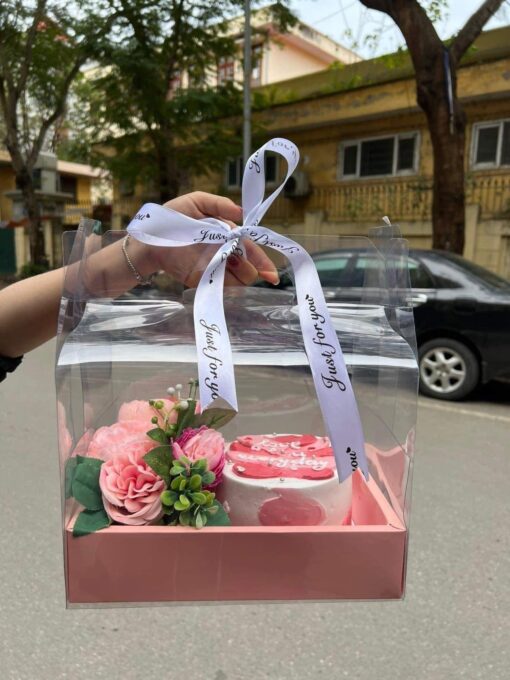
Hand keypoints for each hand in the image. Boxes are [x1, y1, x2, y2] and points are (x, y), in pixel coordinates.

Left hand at [132, 192, 279, 286]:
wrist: (148, 238)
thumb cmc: (171, 217)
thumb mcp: (195, 202)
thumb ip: (218, 204)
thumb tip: (241, 213)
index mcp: (228, 235)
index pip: (252, 249)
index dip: (264, 260)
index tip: (271, 273)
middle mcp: (224, 254)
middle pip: (250, 267)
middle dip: (251, 265)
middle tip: (236, 256)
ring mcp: (214, 268)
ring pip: (239, 279)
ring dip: (240, 274)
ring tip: (225, 260)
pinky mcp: (201, 280)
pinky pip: (221, 286)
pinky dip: (226, 283)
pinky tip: (219, 273)